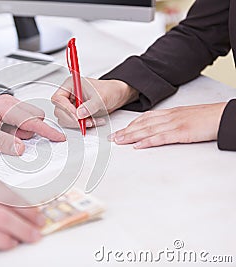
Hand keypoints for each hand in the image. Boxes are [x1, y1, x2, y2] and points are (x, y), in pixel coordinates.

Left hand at [0, 95, 65, 155]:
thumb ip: (4, 142)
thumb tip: (22, 149)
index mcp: (6, 107)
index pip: (33, 121)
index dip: (48, 131)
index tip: (59, 138)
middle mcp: (9, 103)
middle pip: (33, 118)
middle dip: (29, 131)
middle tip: (11, 140)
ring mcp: (6, 105)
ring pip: (25, 120)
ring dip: (19, 131)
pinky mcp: (3, 109)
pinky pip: (17, 120)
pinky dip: (12, 128)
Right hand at [0, 172, 44, 256]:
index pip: (1, 188)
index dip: (21, 200)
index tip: (32, 208)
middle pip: (6, 202)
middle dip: (27, 214)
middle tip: (39, 222)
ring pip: (2, 218)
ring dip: (22, 229)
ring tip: (33, 236)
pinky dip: (3, 240)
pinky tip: (11, 243)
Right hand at [51, 78, 137, 127]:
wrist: (116, 95)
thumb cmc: (109, 90)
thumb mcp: (100, 97)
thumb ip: (90, 106)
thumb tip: (79, 114)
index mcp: (70, 85)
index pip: (58, 98)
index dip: (65, 108)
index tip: (76, 115)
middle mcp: (68, 95)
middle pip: (59, 111)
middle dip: (73, 119)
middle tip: (84, 122)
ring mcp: (71, 104)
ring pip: (65, 119)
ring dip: (78, 123)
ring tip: (92, 121)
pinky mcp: (76, 113)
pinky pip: (73, 123)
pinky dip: (83, 125)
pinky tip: (93, 121)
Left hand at [109, 103, 226, 148]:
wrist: (224, 115)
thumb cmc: (207, 117)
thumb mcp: (186, 117)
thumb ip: (172, 122)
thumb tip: (161, 129)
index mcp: (170, 113)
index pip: (145, 118)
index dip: (130, 125)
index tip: (119, 131)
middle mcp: (169, 117)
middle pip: (142, 124)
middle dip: (125, 131)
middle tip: (112, 138)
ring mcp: (175, 124)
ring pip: (148, 130)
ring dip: (131, 136)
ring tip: (119, 141)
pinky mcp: (182, 132)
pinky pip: (161, 137)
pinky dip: (148, 141)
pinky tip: (138, 145)